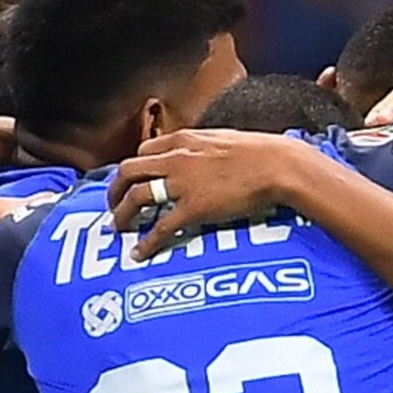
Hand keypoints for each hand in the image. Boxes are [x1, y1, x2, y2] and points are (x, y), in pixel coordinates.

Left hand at [106, 127, 312, 257]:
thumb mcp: (222, 139)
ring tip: (118, 228)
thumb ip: (201, 148)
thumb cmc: (259, 152)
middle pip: (128, 171)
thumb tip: (198, 156)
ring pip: (136, 196)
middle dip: (115, 190)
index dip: (133, 169)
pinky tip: (140, 253)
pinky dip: (146, 242)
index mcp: (183, 141)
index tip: (131, 182)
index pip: (142, 152)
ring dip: (122, 214)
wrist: (278, 166)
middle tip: (114, 206)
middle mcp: (176, 159)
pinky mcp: (193, 208)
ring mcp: (182, 184)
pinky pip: (160, 227)